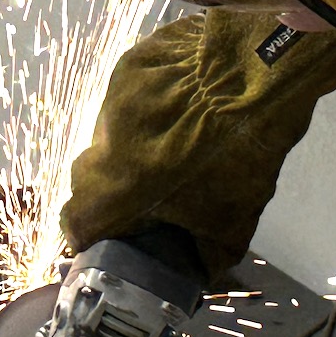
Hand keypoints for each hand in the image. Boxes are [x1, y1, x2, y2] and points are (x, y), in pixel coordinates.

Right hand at [61, 9, 335, 281]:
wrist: (259, 71)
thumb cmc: (243, 150)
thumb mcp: (233, 219)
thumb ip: (204, 254)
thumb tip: (198, 273)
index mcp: (117, 186)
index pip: (76, 221)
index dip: (90, 233)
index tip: (108, 235)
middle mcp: (102, 142)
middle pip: (89, 177)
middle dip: (111, 190)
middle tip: (148, 192)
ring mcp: (112, 97)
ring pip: (109, 133)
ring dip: (131, 146)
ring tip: (173, 141)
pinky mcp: (130, 63)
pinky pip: (128, 97)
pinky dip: (147, 109)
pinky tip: (180, 107)